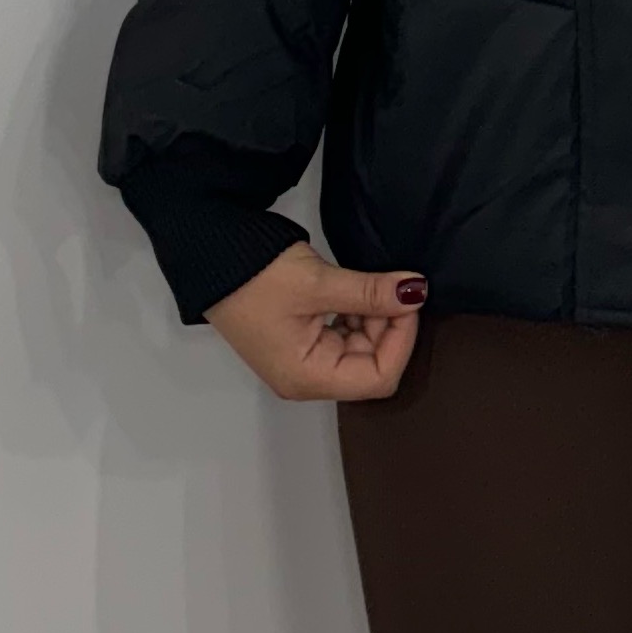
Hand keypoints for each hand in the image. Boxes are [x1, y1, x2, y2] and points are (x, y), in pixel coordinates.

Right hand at [204, 241, 426, 401]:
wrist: (214, 254)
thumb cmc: (259, 276)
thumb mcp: (319, 283)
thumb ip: (371, 292)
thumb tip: (417, 292)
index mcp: (308, 378)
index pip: (377, 378)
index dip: (401, 340)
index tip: (408, 298)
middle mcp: (308, 378)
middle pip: (371, 364)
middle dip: (389, 325)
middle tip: (390, 284)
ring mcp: (305, 359)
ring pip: (361, 348)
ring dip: (374, 316)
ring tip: (370, 282)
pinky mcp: (302, 338)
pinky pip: (345, 334)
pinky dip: (358, 312)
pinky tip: (356, 288)